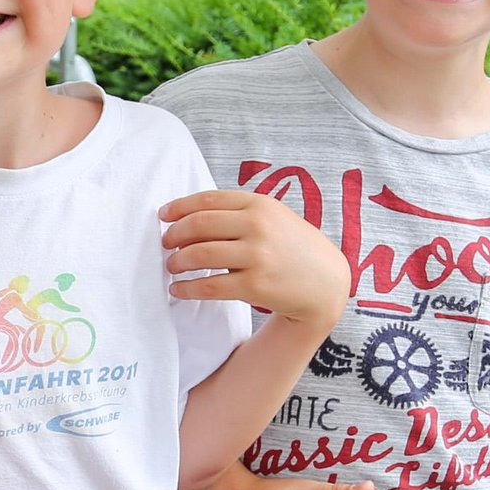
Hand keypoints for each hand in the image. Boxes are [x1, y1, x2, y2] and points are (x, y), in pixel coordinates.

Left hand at [160, 190, 349, 325]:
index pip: (207, 200)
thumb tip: (187, 215)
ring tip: (171, 266)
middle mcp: (258, 226)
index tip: (163, 216)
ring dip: (177, 262)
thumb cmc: (292, 247)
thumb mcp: (273, 217)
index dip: (179, 207)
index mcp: (259, 204)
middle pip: (198, 225)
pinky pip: (209, 286)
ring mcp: (257, 255)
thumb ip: (237, 212)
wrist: (326, 283)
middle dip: (174, 235)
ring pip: (199, 255)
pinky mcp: (255, 285)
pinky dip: (187, 288)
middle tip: (165, 244)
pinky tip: (178, 289)